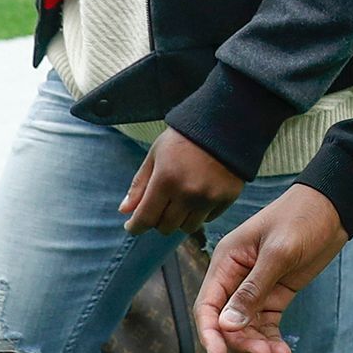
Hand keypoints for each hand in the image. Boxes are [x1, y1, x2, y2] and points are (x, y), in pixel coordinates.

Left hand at [120, 129, 243, 237]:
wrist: (224, 124)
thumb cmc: (184, 138)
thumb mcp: (155, 155)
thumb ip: (139, 184)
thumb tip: (125, 210)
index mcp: (166, 180)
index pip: (146, 218)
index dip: (136, 226)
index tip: (133, 226)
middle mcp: (188, 193)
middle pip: (166, 227)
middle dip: (157, 221)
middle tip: (159, 208)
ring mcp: (209, 198)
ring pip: (187, 228)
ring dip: (179, 220)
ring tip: (179, 203)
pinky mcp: (227, 198)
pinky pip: (208, 219)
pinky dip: (199, 214)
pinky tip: (198, 198)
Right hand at [195, 185, 349, 352]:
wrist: (333, 209)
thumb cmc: (302, 219)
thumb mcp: (279, 252)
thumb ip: (253, 289)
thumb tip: (227, 325)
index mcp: (226, 262)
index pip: (207, 305)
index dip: (209, 334)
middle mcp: (236, 277)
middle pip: (226, 322)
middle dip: (240, 342)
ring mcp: (256, 288)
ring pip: (246, 327)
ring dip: (257, 343)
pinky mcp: (276, 295)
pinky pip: (266, 324)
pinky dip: (272, 339)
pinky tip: (284, 352)